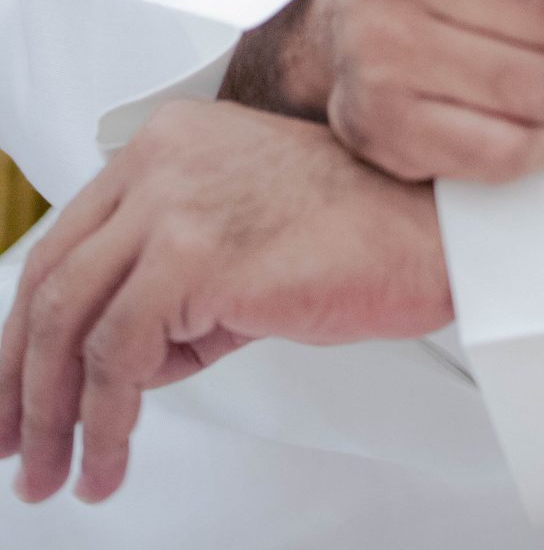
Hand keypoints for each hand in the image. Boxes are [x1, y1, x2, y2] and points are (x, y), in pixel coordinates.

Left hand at [0, 99, 450, 505]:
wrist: (431, 232)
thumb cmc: (357, 235)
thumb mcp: (237, 245)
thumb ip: (169, 285)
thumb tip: (116, 363)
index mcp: (168, 142)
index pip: (66, 242)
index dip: (25, 329)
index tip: (14, 390)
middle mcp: (161, 158)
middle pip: (51, 279)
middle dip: (19, 378)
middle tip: (16, 444)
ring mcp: (174, 199)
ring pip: (67, 321)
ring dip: (53, 414)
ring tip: (60, 471)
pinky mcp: (193, 252)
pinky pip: (115, 355)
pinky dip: (104, 422)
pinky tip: (110, 457)